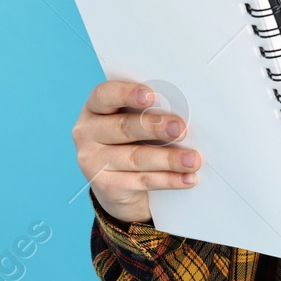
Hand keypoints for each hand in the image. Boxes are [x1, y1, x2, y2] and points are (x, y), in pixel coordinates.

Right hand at [72, 80, 200, 223]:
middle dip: (155, 127)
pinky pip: (142, 181)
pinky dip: (169, 180)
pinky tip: (187, 178)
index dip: (127, 94)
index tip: (151, 95)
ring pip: (136, 157)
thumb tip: (180, 114)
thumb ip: (149, 113)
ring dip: (169, 158)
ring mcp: (93, 161)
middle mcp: (87, 133)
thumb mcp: (135, 122)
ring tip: (193, 159)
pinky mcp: (106, 186)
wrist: (118, 186)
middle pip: (123, 127)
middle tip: (181, 128)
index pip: (104, 95)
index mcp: (94, 108)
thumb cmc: (132, 140)